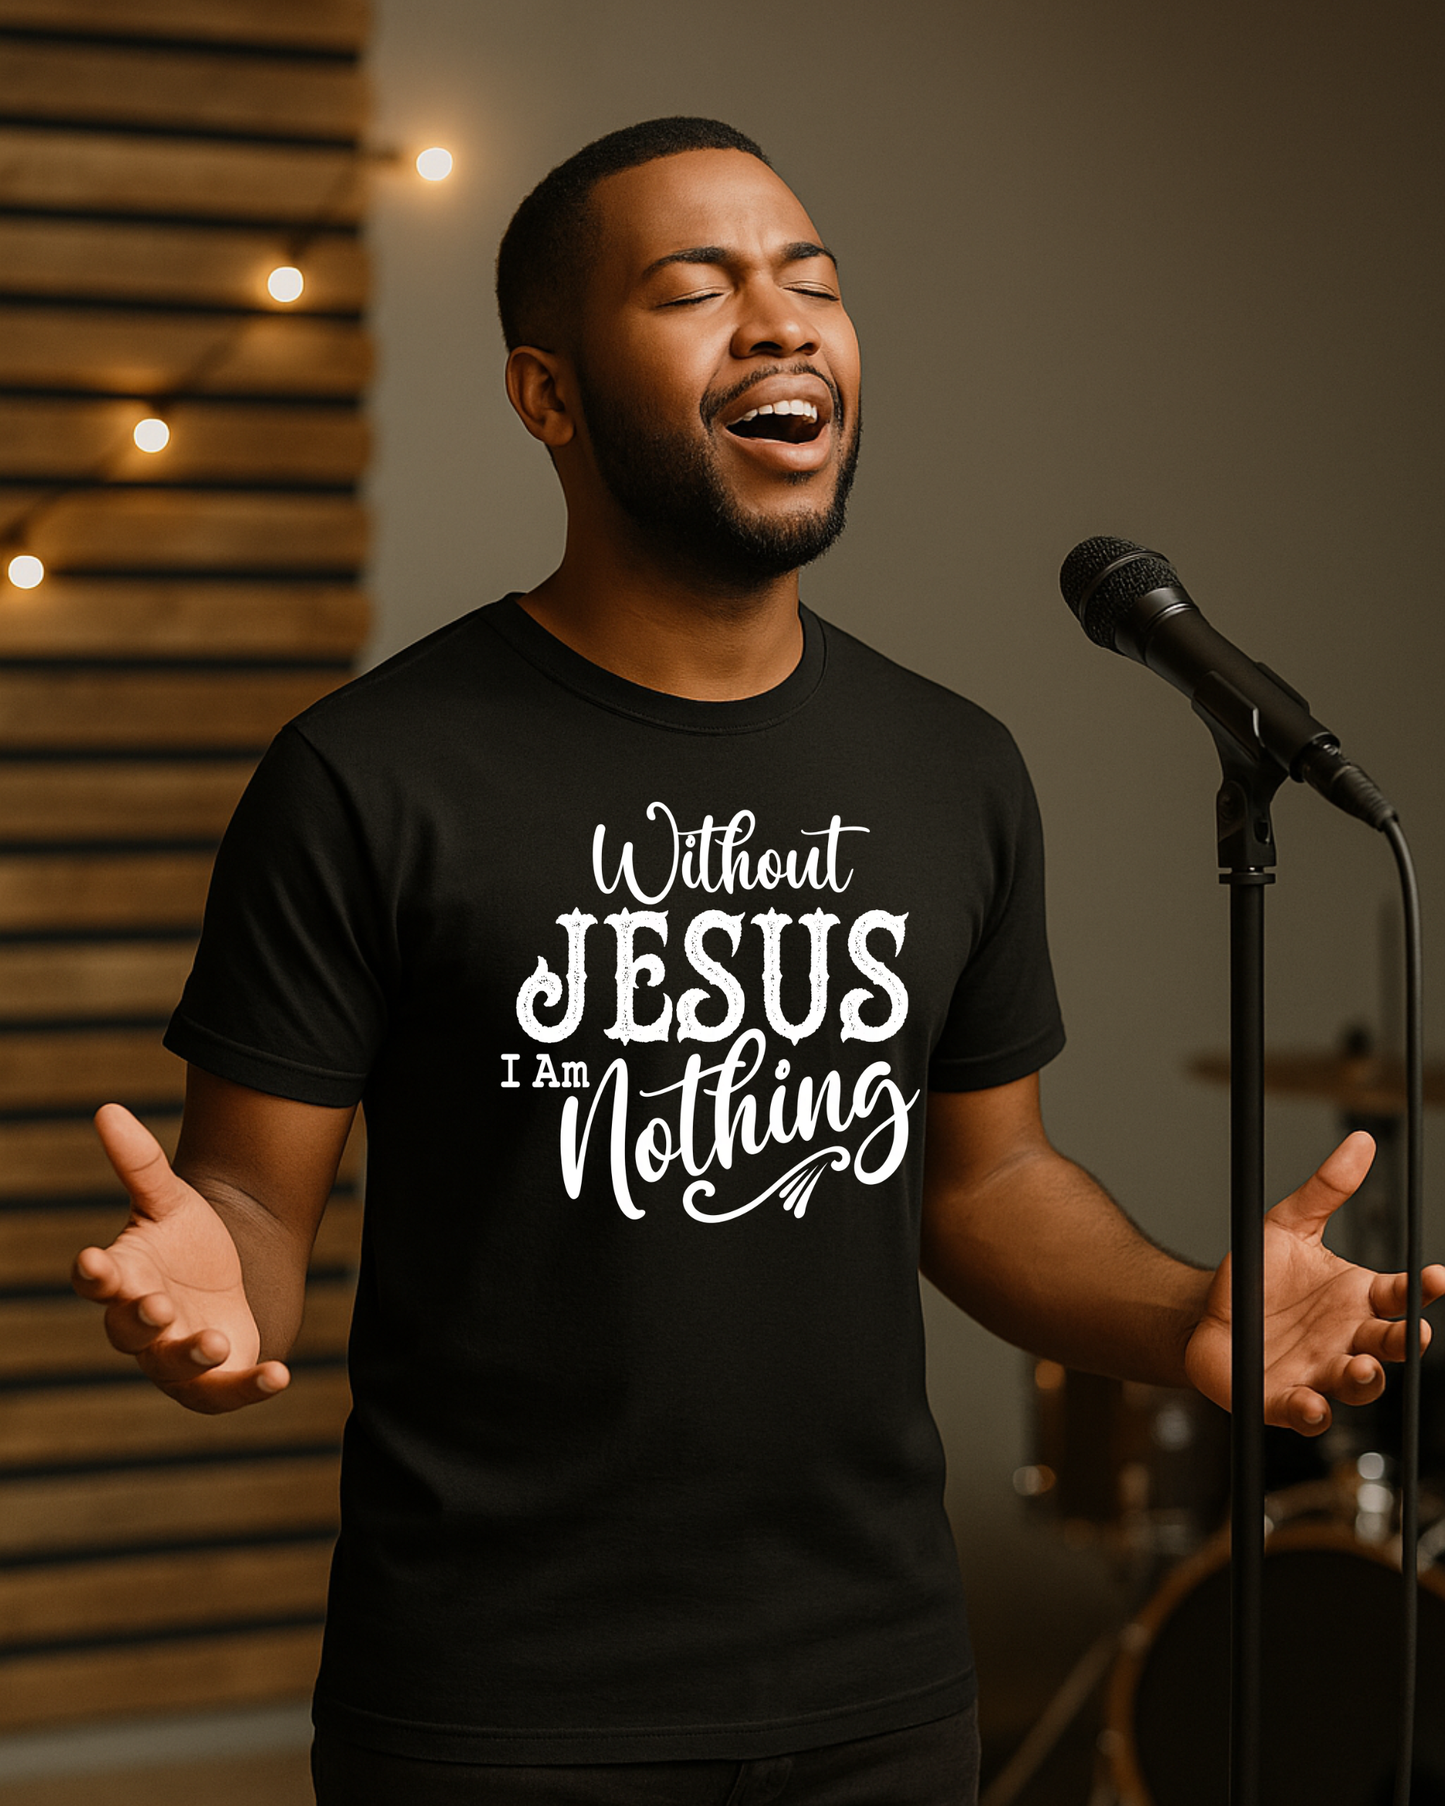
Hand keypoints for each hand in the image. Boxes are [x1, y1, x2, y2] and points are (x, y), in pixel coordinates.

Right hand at [71, 1103, 290, 1413]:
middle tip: (159, 1306)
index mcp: (124, 1279)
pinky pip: (228, 1392)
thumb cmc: (187, 1242)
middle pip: (129, 1330)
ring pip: (174, 1366)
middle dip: (143, 1320)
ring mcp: (175, 1359)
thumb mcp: (170, 1199)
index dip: (93, 1275)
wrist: (231, 1280)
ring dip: (192, 1355)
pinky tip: (280, 1374)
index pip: (97, 1282)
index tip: (93, 1259)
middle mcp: (141, 1326)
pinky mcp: (215, 1383)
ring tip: (216, 1341)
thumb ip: (140, 1162)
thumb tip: (106, 1107)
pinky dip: (252, 1387)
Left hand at [1184, 1131, 1444, 1434]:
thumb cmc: (1256, 1278)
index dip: (1421, 1289)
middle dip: (1404, 1343)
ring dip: (1365, 1379)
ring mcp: (1321, 1372)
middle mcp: (1347, 1340)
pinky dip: (1313, 1412)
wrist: (1204, 1315)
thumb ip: (1325, 1190)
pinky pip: (1307, 1413)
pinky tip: (1311, 1402)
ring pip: (1359, 1385)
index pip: (1401, 1296)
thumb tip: (1361, 1142)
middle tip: (1410, 1333)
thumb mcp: (1286, 1226)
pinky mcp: (1285, 1400)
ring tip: (1360, 1367)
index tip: (1435, 1276)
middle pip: (1390, 1347)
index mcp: (1356, 1299)